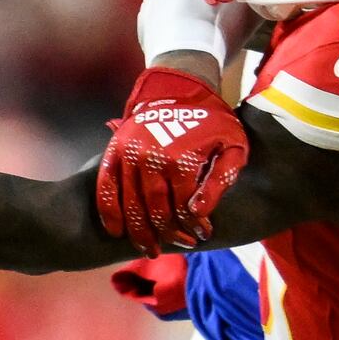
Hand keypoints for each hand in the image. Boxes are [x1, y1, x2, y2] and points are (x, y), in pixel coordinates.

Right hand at [96, 67, 248, 255]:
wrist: (182, 89)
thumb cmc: (212, 123)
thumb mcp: (233, 147)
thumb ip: (220, 180)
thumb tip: (198, 212)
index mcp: (181, 158)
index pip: (184, 207)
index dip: (193, 226)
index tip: (202, 236)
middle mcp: (151, 158)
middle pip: (156, 210)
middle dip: (168, 234)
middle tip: (180, 246)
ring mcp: (129, 154)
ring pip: (131, 205)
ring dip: (139, 232)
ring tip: (150, 250)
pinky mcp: (114, 150)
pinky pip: (106, 187)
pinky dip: (109, 212)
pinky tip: (116, 232)